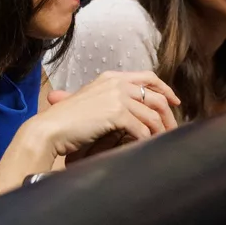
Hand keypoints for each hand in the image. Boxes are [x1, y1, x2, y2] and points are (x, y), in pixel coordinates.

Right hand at [27, 71, 179, 159]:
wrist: (50, 129)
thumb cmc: (66, 120)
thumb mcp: (90, 100)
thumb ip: (109, 100)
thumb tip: (129, 111)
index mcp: (111, 77)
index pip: (148, 77)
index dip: (165, 89)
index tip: (174, 102)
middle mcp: (117, 83)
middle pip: (156, 96)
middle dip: (168, 115)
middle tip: (172, 129)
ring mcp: (118, 97)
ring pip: (152, 114)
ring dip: (160, 130)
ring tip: (162, 141)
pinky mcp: (117, 113)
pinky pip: (142, 129)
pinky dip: (147, 140)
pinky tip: (146, 147)